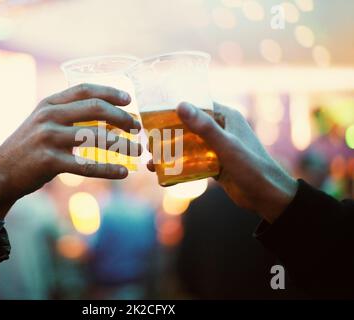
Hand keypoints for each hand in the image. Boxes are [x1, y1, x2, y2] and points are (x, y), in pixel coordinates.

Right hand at [0, 84, 141, 219]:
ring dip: (122, 144)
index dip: (110, 92)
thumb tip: (104, 115)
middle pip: (95, 109)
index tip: (129, 99)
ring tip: (137, 150)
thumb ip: (67, 115)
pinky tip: (123, 173)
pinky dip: (108, 169)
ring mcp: (48, 138)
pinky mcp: (49, 162)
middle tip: (137, 127)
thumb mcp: (42, 123)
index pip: (85, 90)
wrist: (0, 173)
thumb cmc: (27, 148)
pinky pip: (86, 166)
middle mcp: (48, 116)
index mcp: (49, 103)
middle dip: (121, 117)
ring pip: (95, 137)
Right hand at [148, 102, 297, 223]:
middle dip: (168, 134)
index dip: (175, 109)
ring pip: (188, 145)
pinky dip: (178, 166)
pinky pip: (192, 161)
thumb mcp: (226, 146)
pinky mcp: (215, 164)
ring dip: (170, 152)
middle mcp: (221, 129)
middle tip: (148, 142)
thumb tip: (180, 105)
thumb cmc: (252, 168)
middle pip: (188, 126)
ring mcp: (217, 147)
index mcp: (226, 117)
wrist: (268, 198)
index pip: (196, 106)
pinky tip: (163, 173)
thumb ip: (205, 127)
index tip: (153, 114)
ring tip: (151, 160)